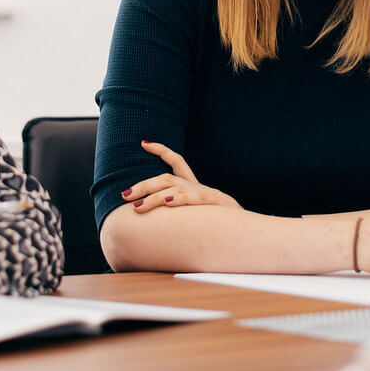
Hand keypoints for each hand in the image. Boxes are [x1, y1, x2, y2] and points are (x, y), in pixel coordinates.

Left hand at [121, 140, 241, 213]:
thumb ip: (178, 208)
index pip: (176, 161)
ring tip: (136, 207)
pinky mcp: (209, 202)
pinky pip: (191, 198)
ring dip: (153, 197)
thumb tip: (156, 212)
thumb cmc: (218, 221)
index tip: (143, 142)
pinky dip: (178, 199)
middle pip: (165, 178)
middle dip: (143, 185)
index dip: (160, 150)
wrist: (245, 228)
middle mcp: (195, 186)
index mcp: (192, 185)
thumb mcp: (196, 212)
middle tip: (124, 194)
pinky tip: (167, 201)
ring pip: (173, 189)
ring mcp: (202, 193)